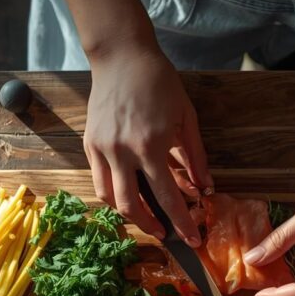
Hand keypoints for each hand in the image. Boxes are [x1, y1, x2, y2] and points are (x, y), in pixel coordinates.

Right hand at [84, 47, 211, 245]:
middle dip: (150, 226)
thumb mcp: (186, 117)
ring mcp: (102, 148)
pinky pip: (99, 180)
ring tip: (145, 217)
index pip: (167, 197)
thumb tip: (205, 187)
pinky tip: (128, 194)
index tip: (192, 238)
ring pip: (109, 198)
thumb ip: (196, 156)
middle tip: (165, 232)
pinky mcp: (89, 143)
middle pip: (131, 206)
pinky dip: (113, 193)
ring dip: (128, 214)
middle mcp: (122, 151)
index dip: (181, 222)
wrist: (122, 57)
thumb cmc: (159, 83)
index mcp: (150, 145)